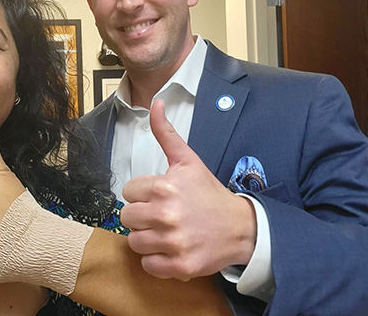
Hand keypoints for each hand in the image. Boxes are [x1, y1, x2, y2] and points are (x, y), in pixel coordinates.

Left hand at [120, 99, 256, 280]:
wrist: (240, 227)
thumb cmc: (209, 193)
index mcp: (164, 187)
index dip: (141, 194)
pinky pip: (148, 265)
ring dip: (147, 239)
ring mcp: (173, 242)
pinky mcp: (180, 266)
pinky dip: (157, 260)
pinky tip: (171, 248)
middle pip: (126, 218)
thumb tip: (155, 102)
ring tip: (166, 232)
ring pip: (134, 243)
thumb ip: (166, 133)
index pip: (128, 193)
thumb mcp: (188, 160)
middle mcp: (166, 214)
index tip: (158, 196)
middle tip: (161, 215)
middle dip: (141, 216)